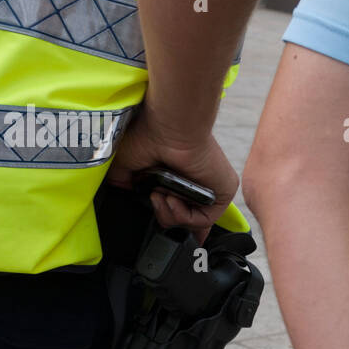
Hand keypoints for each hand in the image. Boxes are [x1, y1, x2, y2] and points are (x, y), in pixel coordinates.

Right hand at [106, 105, 238, 237]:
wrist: (169, 124)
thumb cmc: (148, 134)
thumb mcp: (128, 165)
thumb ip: (125, 185)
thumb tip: (125, 197)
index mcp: (180, 179)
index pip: (182, 212)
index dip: (169, 218)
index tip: (156, 208)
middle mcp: (198, 185)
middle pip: (183, 222)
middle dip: (162, 215)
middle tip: (154, 195)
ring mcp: (212, 190)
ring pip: (191, 224)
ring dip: (169, 214)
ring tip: (161, 193)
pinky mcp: (224, 192)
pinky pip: (203, 220)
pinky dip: (182, 215)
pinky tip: (172, 197)